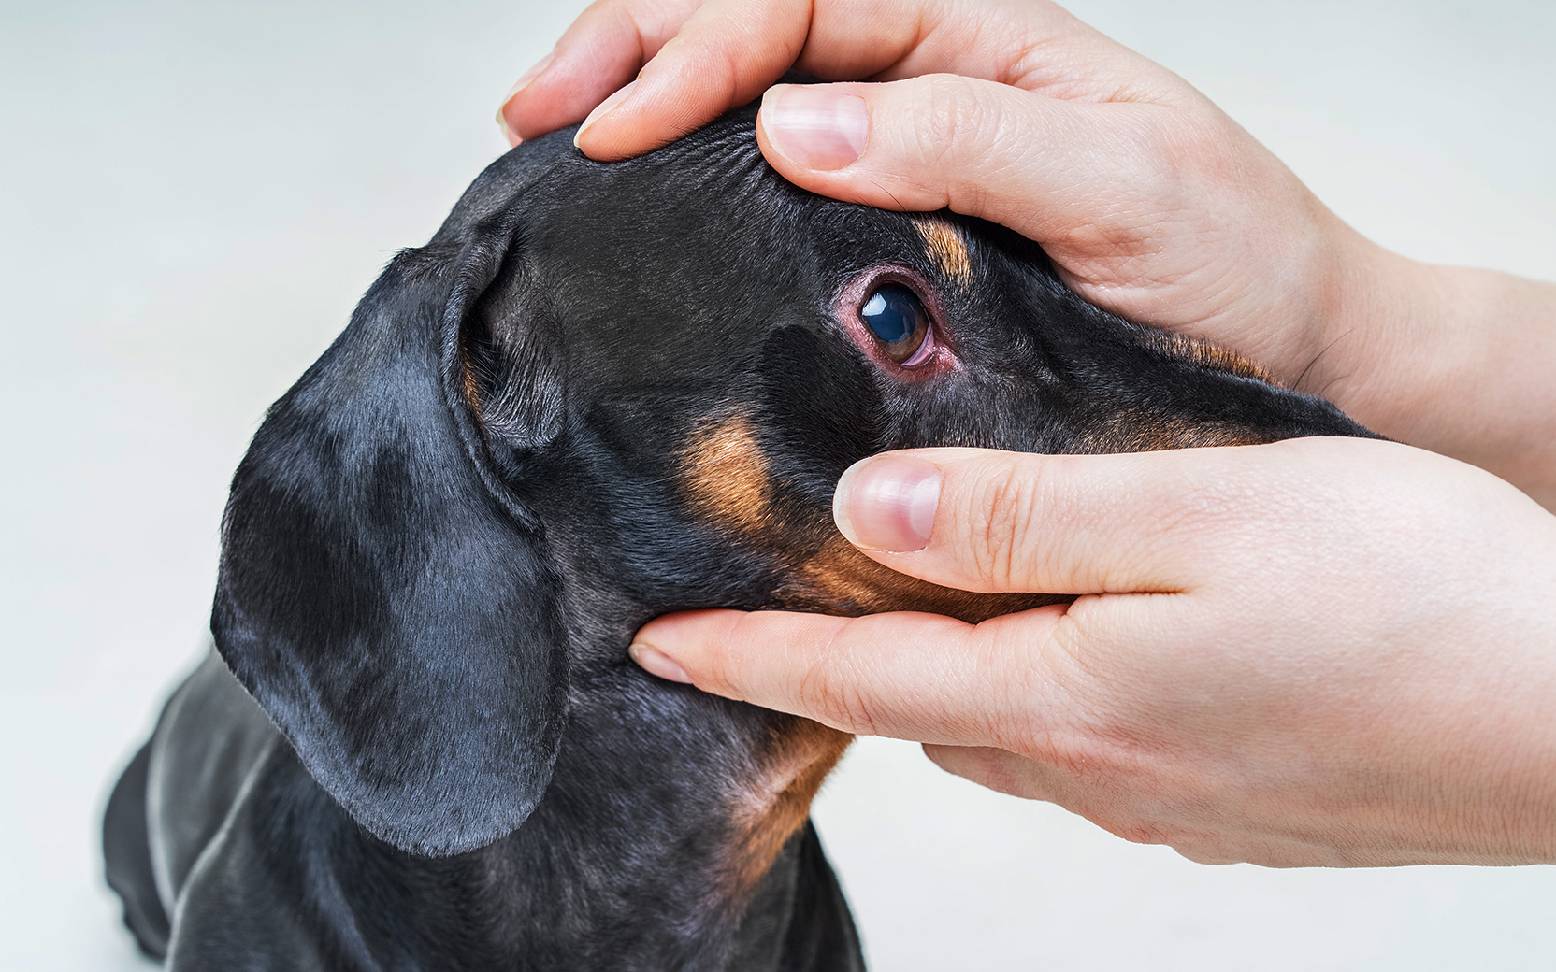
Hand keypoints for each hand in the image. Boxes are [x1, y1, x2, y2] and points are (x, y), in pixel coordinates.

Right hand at [500, 0, 1355, 387]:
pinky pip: (783, 194)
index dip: (696, 49)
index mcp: (985, 37)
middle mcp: (937, 84)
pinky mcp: (905, 240)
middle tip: (536, 113)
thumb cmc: (1239, 265)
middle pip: (754, 23)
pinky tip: (650, 212)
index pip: (804, 0)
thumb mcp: (1124, 187)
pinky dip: (702, 191)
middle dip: (634, 47)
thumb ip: (969, 138)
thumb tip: (792, 123)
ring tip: (559, 143)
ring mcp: (914, 160)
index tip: (614, 125)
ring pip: (754, 100)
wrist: (1300, 356)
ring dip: (650, 104)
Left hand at [628, 438, 1555, 865]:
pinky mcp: (1232, 807)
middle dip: (832, 670)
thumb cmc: (1414, 596)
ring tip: (910, 617)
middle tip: (772, 612)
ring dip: (938, 681)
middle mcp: (1100, 765)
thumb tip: (870, 519)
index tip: (654, 644)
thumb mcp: (1203, 511)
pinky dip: (1037, 699)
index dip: (746, 658)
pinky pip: (1088, 751)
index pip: (857, 680)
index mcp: (1070, 691)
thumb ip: (1025, 516)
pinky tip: (1068, 653)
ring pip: (1004, 733)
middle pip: (920, 714)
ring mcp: (1169, 799)